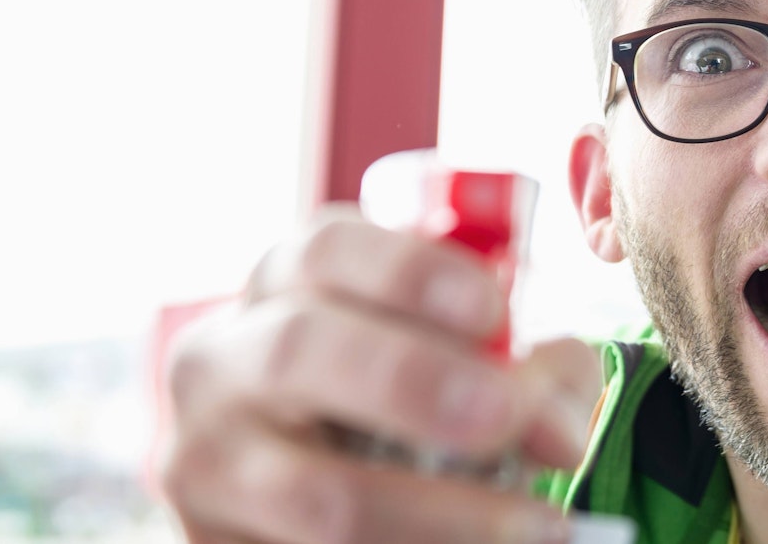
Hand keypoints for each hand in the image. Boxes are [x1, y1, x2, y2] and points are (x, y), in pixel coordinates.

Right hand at [159, 206, 600, 543]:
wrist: (314, 494)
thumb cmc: (402, 403)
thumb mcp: (458, 360)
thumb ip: (529, 372)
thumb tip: (559, 428)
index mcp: (286, 285)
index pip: (326, 251)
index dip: (412, 273)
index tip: (493, 310)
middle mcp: (225, 360)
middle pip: (300, 350)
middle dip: (414, 380)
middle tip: (503, 414)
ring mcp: (209, 460)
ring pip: (316, 490)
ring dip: (441, 511)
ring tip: (538, 524)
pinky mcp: (219, 543)